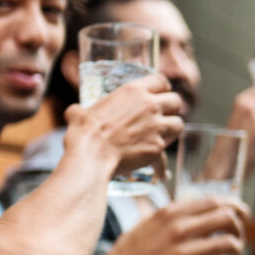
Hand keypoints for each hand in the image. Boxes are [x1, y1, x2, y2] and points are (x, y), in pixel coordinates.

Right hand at [64, 75, 183, 177]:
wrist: (91, 155)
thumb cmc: (84, 132)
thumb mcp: (79, 113)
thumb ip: (82, 109)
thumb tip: (75, 112)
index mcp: (133, 92)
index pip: (160, 80)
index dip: (163, 86)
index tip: (162, 92)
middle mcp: (150, 106)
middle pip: (176, 101)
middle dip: (173, 107)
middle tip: (165, 114)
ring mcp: (156, 127)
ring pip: (179, 125)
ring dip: (173, 130)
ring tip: (164, 136)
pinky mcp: (157, 148)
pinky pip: (166, 158)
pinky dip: (162, 166)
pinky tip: (160, 174)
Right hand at [88, 197, 248, 254]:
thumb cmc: (132, 253)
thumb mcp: (150, 223)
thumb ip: (176, 215)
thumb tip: (205, 211)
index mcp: (171, 212)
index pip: (215, 201)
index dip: (235, 206)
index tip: (242, 213)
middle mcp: (180, 229)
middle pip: (228, 218)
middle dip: (240, 227)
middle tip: (237, 237)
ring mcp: (184, 253)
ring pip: (229, 244)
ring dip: (236, 249)